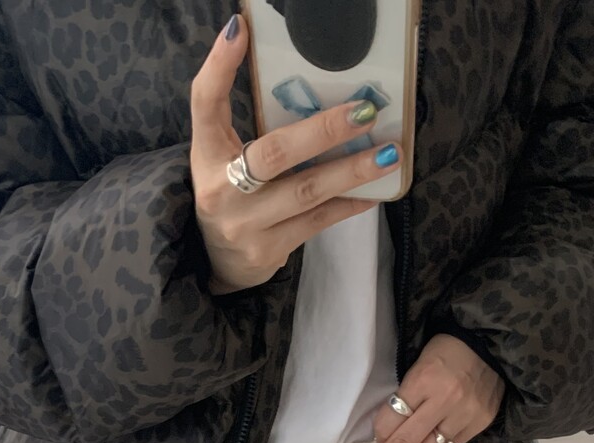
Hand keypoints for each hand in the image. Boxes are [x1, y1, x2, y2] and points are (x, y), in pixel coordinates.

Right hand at [190, 14, 401, 295]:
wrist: (215, 262)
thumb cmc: (229, 194)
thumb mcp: (223, 155)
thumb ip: (249, 121)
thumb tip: (299, 77)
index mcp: (206, 156)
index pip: (205, 104)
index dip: (220, 67)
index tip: (240, 30)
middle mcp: (222, 190)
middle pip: (275, 153)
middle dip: (323, 131)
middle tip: (365, 111)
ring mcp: (246, 224)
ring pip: (305, 192)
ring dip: (351, 170)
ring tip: (389, 153)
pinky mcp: (268, 250)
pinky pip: (317, 222)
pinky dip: (349, 204)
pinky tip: (375, 191)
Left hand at [361, 336, 505, 442]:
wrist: (489, 345)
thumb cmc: (446, 352)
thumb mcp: (417, 365)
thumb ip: (404, 398)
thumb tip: (385, 436)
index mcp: (424, 379)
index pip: (392, 418)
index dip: (378, 436)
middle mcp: (445, 399)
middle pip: (407, 441)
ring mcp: (464, 414)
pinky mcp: (479, 424)